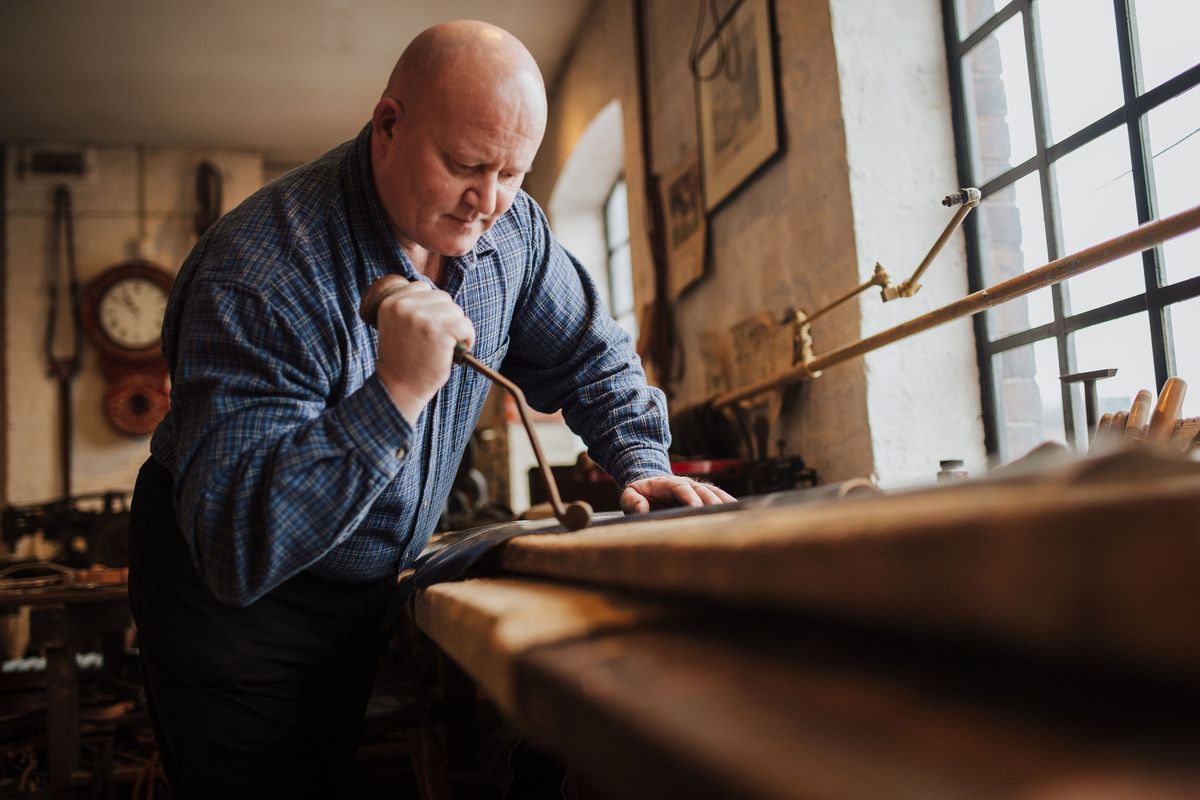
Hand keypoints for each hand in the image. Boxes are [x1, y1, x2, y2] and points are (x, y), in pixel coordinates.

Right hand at [374, 281, 474, 422]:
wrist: (399, 387)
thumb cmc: (403, 360)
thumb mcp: (396, 326)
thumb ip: (410, 309)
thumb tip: (440, 298)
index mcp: (390, 302)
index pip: (422, 288)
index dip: (432, 307)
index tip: (431, 326)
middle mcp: (404, 306)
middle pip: (442, 297)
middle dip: (446, 317)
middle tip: (441, 338)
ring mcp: (421, 317)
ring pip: (455, 310)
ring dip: (457, 327)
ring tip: (448, 344)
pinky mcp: (438, 330)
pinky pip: (465, 324)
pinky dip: (468, 337)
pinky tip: (458, 348)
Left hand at [620, 475, 736, 513]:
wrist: (649, 486)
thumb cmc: (639, 494)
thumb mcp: (629, 496)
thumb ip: (632, 502)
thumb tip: (642, 509)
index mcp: (668, 483)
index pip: (681, 487)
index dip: (690, 497)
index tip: (697, 508)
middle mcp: (687, 484)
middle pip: (702, 490)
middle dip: (711, 502)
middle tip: (719, 516)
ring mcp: (698, 489)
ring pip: (715, 494)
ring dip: (725, 503)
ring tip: (735, 515)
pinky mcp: (705, 496)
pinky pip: (721, 498)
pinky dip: (729, 505)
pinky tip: (739, 514)